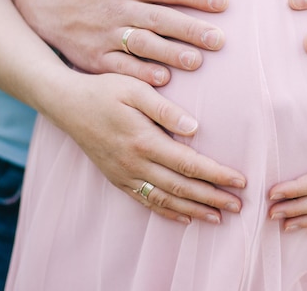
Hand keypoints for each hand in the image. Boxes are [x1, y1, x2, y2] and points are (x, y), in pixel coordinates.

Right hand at [10, 0, 226, 86]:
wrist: (48, 9)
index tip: (223, 3)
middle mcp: (119, 8)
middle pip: (159, 19)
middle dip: (189, 30)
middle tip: (218, 40)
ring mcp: (106, 34)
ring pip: (141, 44)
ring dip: (169, 53)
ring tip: (196, 62)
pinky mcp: (96, 58)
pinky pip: (120, 67)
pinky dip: (140, 73)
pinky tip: (162, 80)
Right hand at [47, 69, 246, 224]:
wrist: (66, 104)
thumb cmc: (104, 90)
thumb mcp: (135, 89)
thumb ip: (165, 109)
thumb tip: (194, 127)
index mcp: (144, 141)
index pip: (189, 163)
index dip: (217, 174)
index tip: (240, 180)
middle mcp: (134, 164)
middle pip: (182, 188)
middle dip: (213, 198)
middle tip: (239, 206)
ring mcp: (124, 175)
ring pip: (165, 199)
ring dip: (194, 210)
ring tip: (219, 217)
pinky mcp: (117, 179)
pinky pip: (146, 201)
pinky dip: (167, 212)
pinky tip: (185, 218)